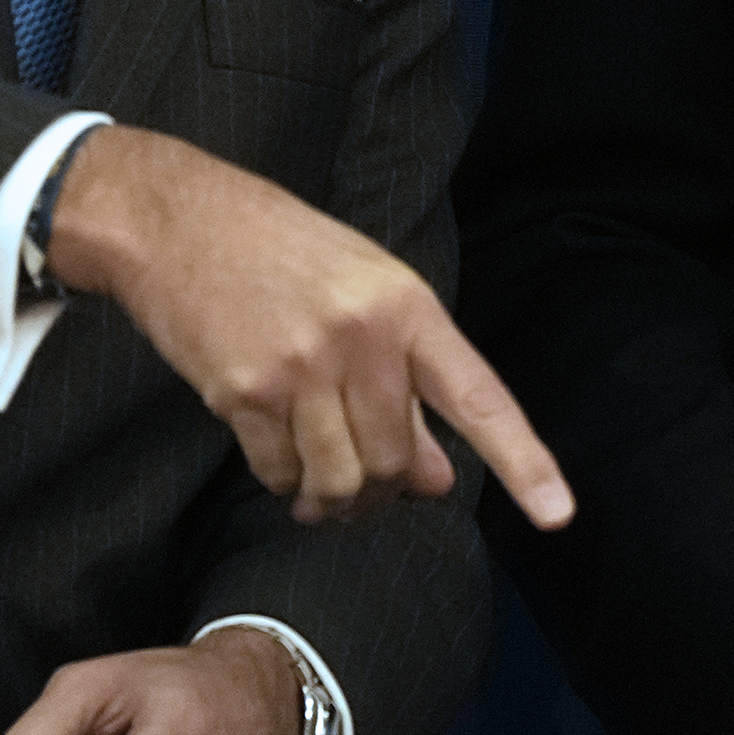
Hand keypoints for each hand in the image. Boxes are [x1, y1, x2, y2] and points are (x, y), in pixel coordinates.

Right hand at [49, 125, 573, 531]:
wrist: (175, 220)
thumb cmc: (280, 251)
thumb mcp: (365, 295)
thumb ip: (407, 383)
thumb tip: (436, 480)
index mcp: (406, 307)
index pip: (478, 398)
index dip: (523, 460)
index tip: (558, 514)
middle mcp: (361, 339)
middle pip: (395, 463)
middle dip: (382, 491)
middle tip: (362, 485)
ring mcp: (299, 367)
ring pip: (339, 482)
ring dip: (330, 501)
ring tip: (318, 487)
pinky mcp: (241, 392)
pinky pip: (278, 474)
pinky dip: (282, 483)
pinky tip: (276, 454)